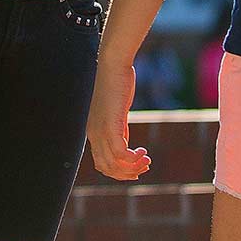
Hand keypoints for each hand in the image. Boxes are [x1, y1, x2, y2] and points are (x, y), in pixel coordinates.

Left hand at [86, 53, 150, 180]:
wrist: (113, 67)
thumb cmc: (117, 85)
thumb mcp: (117, 113)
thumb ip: (119, 129)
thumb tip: (125, 142)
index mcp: (94, 133)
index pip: (102, 164)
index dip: (120, 172)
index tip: (136, 168)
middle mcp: (94, 135)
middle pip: (107, 168)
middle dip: (127, 173)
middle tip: (145, 167)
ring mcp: (101, 132)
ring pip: (114, 164)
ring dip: (133, 167)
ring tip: (147, 161)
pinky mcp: (110, 126)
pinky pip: (120, 154)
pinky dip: (133, 159)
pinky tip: (143, 152)